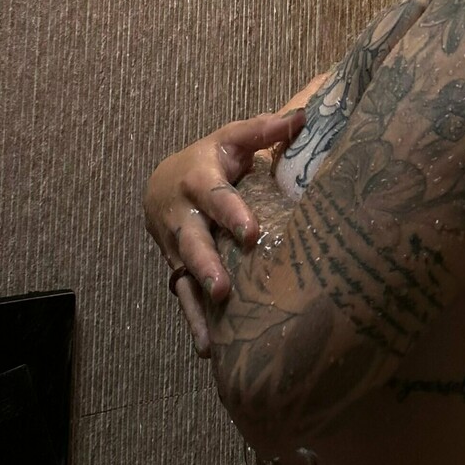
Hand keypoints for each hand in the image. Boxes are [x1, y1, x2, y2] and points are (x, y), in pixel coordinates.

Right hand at [144, 109, 304, 355]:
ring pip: (185, 275)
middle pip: (193, 242)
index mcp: (198, 180)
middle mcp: (182, 216)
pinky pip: (183, 297)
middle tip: (222, 289)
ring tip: (212, 334)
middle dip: (206, 266)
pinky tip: (207, 349)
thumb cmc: (210, 158)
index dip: (232, 214)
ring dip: (197, 303)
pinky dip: (194, 322)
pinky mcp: (176, 269)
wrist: (161, 183)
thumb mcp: (232, 138)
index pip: (217, 197)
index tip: (252, 233)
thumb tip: (304, 115)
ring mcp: (176, 247)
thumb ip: (264, 130)